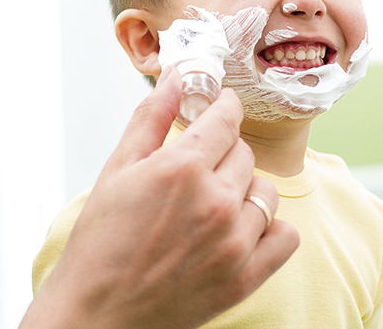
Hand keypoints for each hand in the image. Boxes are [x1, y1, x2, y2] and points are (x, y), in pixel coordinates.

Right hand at [21, 66, 298, 328]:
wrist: (97, 313)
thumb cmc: (101, 242)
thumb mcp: (117, 169)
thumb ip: (151, 118)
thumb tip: (176, 76)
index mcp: (181, 168)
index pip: (227, 117)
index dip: (224, 107)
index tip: (220, 109)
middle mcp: (215, 201)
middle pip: (245, 153)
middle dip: (224, 151)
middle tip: (199, 168)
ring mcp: (234, 242)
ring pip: (266, 191)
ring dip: (245, 189)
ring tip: (214, 203)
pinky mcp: (245, 277)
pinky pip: (285, 235)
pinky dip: (268, 228)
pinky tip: (239, 229)